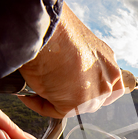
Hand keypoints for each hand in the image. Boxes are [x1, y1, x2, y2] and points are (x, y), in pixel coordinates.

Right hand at [18, 3, 124, 117]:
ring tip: (36, 88)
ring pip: (74, 106)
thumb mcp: (77, 43)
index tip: (71, 88)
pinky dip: (38, 104)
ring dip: (56, 100)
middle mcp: (107, 79)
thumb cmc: (57, 28)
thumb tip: (66, 70)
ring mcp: (94, 94)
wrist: (48, 27)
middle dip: (71, 96)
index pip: (108, 86)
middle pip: (91, 100)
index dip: (90, 90)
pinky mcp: (76, 104)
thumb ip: (80, 60)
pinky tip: (28, 93)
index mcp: (109, 62)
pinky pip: (55, 111)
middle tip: (49, 88)